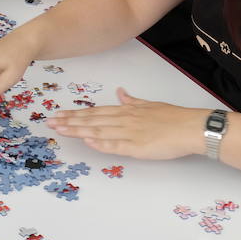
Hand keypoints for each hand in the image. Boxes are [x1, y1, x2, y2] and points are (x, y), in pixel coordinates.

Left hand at [45, 88, 201, 158]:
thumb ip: (132, 101)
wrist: (190, 127)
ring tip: (60, 130)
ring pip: (98, 131)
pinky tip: (87, 141)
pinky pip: (116, 146)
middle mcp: (124, 120)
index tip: (59, 115)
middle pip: (92, 120)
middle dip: (69, 121)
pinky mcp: (137, 147)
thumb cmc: (173, 117)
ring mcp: (129, 133)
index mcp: (126, 111)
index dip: (76, 114)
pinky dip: (101, 143)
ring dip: (78, 131)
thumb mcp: (149, 104)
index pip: (95, 112)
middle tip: (49, 122)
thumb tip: (120, 92)